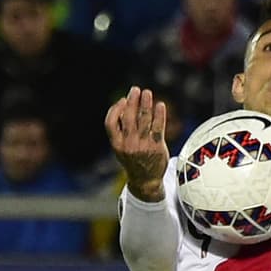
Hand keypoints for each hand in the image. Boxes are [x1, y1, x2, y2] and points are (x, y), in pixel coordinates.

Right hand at [105, 86, 168, 201]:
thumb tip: (125, 108)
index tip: (123, 100)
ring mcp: (143, 145)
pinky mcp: (157, 147)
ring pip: (143, 120)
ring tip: (147, 93)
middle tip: (136, 89)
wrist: (146, 180)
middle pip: (128, 118)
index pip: (110, 123)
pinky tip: (160, 105)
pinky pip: (158, 128)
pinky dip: (159, 115)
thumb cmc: (133, 160)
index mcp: (116, 144)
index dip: (115, 109)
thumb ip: (121, 131)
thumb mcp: (121, 148)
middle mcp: (128, 144)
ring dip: (145, 104)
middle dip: (132, 102)